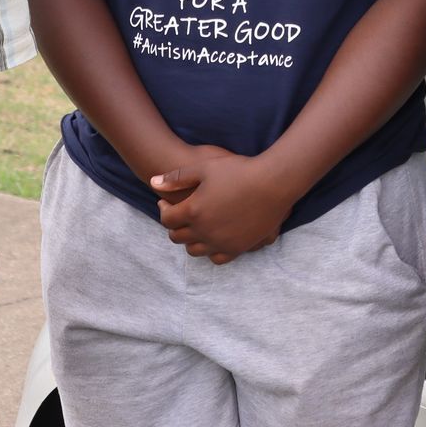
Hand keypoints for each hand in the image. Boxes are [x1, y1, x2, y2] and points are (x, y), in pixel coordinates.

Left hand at [151, 153, 293, 263]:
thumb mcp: (203, 168)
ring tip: (195, 226)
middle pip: (178, 237)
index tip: (166, 203)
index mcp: (193, 210)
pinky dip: (210, 251)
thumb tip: (152, 182)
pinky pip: (217, 259)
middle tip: (179, 215)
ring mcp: (221, 242)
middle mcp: (205, 231)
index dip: (163, 210)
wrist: (273, 182)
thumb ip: (176, 177)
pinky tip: (213, 238)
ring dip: (190, 240)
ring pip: (195, 250)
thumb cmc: (238, 170)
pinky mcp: (238, 248)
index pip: (167, 219)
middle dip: (174, 226)